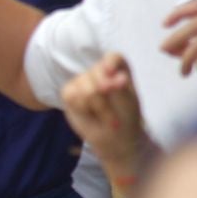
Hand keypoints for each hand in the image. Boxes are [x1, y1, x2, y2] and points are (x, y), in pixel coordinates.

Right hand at [59, 53, 149, 179]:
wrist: (114, 139)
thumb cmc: (125, 118)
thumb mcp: (128, 102)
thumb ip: (118, 86)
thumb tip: (110, 73)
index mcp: (119, 70)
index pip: (113, 58)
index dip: (110, 65)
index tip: (114, 77)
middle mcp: (99, 72)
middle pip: (96, 74)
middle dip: (105, 97)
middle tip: (114, 114)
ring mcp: (82, 81)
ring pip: (83, 87)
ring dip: (96, 107)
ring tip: (105, 117)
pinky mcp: (69, 92)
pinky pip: (71, 96)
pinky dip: (82, 109)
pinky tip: (89, 114)